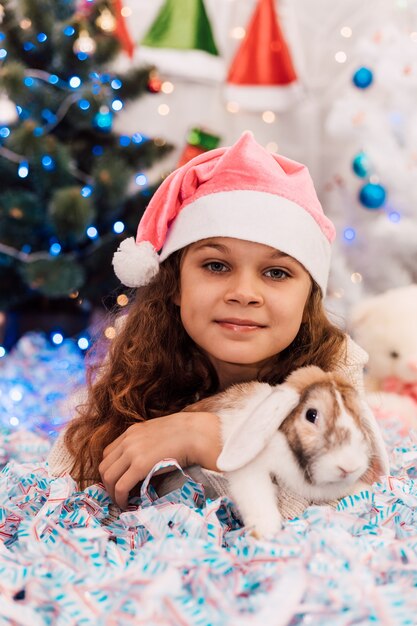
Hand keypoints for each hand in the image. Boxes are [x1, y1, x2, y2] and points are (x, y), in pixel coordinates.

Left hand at [99, 411, 220, 508]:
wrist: (196, 434)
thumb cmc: (185, 435)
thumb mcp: (159, 433)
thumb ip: (147, 443)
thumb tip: (147, 460)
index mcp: (132, 431)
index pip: (108, 453)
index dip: (111, 469)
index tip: (118, 481)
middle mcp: (128, 440)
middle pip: (105, 466)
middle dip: (107, 483)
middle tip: (117, 495)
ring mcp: (132, 452)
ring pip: (108, 477)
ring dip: (112, 493)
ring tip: (122, 501)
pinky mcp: (139, 465)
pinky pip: (120, 486)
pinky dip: (119, 498)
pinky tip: (126, 504)